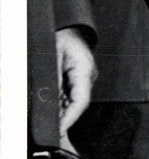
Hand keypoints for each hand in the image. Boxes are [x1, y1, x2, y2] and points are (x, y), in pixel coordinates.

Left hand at [55, 26, 96, 146]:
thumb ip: (54, 78)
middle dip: (65, 118)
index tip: (60, 130)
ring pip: (74, 101)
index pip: (81, 100)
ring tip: (51, 122)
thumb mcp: (53, 55)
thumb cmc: (62, 36)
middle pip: (78, 104)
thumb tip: (52, 100)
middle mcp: (88, 76)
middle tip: (52, 131)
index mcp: (85, 69)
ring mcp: (85, 77)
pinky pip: (72, 95)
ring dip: (62, 112)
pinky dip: (62, 104)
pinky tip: (54, 109)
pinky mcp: (79, 78)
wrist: (69, 26)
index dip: (71, 118)